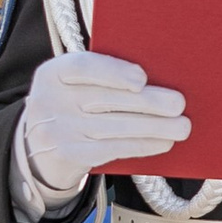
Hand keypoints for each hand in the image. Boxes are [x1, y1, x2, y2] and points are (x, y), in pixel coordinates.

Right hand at [17, 50, 189, 206]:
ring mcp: (57, 131)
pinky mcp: (69, 156)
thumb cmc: (72, 104)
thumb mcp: (74, 84)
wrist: (39, 147)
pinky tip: (163, 142)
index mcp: (52, 73)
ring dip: (154, 127)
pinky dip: (142, 145)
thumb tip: (159, 75)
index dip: (114, 71)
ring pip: (113, 127)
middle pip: (104, 99)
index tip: (142, 78)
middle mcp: (49, 101)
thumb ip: (104, 74)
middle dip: (147, 102)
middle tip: (178, 103)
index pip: (83, 67)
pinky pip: (111, 149)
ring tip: (182, 126)